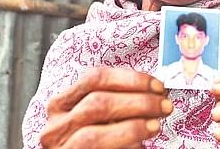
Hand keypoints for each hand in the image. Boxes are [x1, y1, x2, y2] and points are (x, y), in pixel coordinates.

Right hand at [40, 67, 172, 148]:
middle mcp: (55, 125)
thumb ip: (120, 101)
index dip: (130, 79)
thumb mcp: (105, 116)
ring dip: (132, 128)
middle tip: (164, 106)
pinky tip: (140, 146)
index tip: (157, 85)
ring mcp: (61, 148)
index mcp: (63, 103)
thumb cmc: (102, 140)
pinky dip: (125, 147)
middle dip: (138, 102)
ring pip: (93, 136)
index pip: (95, 78)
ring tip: (155, 126)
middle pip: (98, 103)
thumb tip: (155, 93)